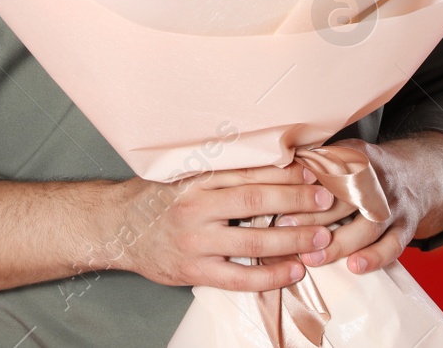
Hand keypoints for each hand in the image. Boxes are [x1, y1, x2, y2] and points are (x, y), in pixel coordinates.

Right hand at [107, 164, 339, 291]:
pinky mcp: (194, 271)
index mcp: (197, 179)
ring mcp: (195, 242)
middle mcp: (196, 208)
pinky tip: (294, 271)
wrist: (116, 227)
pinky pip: (239, 278)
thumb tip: (271, 163)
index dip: (283, 172)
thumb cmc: (156, 198)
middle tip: (326, 200)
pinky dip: (270, 276)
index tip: (312, 170)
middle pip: (255, 202)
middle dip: (296, 201)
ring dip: (292, 241)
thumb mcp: (184, 175)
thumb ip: (221, 172)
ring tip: (321, 238)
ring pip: (252, 242)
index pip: (247, 173)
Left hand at [270, 138, 429, 275]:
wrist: (418, 174)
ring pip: (368, 224)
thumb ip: (313, 158)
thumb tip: (270, 162)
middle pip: (345, 198)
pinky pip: (394, 245)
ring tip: (311, 257)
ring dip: (339, 243)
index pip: (328, 169)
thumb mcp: (344, 152)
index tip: (276, 199)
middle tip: (284, 228)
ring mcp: (394, 203)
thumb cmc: (365, 169)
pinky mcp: (407, 226)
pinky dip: (375, 257)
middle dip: (313, 215)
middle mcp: (378, 178)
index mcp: (357, 155)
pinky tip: (354, 267)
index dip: (303, 184)